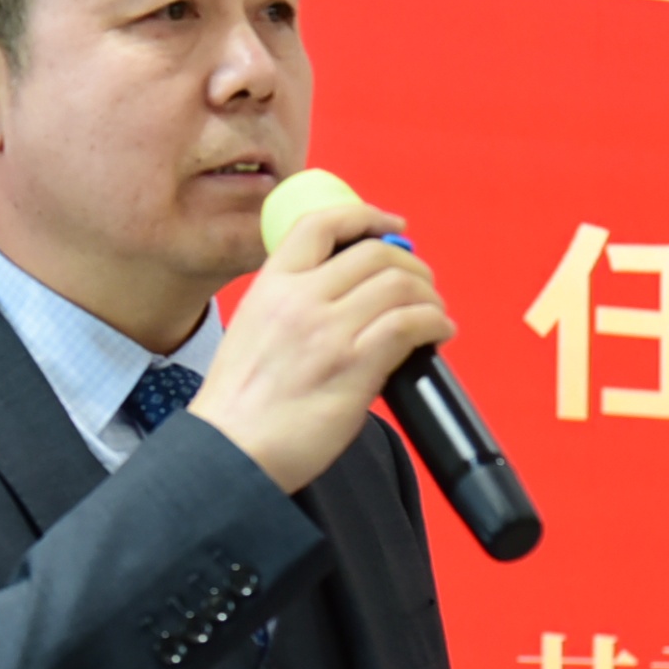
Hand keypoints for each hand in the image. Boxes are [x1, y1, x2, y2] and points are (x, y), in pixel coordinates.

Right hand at [187, 198, 452, 493]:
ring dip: (428, 296)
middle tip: (421, 286)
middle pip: (375, 253)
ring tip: (433, 315)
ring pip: (400, 284)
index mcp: (272, 285)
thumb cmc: (240, 406)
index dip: (367, 217)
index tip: (392, 226)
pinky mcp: (355, 366)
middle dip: (410, 264)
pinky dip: (434, 323)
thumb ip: (291, 304)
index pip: (323, 223)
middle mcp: (301, 298)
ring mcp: (329, 331)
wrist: (230, 452)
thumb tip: (346, 296)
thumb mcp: (251, 330)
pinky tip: (438, 334)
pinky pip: (410, 323)